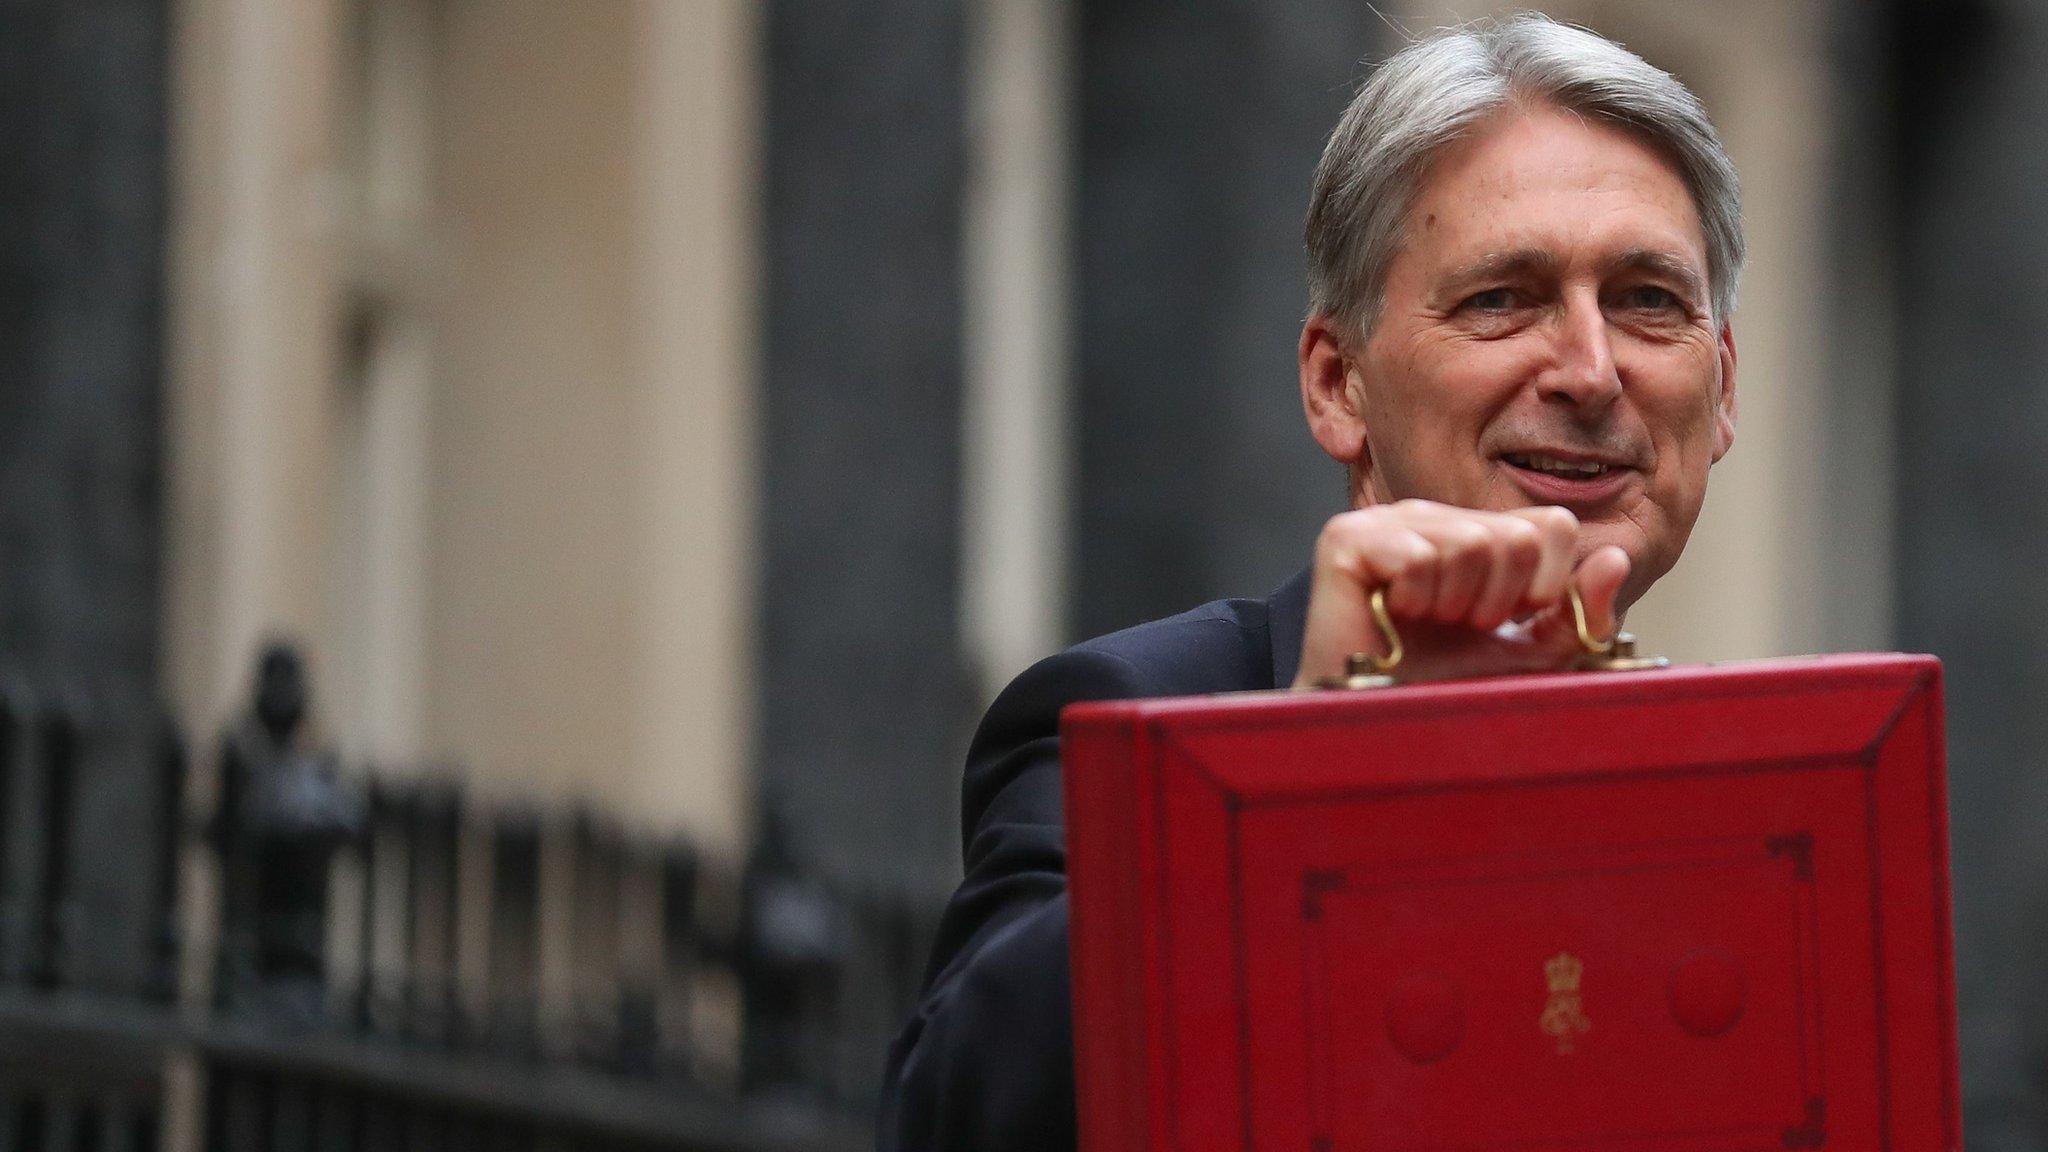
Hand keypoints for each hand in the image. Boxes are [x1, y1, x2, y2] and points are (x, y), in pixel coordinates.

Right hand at [1290, 500, 1630, 687]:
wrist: (1376, 726)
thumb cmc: (1447, 690)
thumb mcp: (1533, 655)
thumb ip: (1579, 612)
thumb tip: (1617, 558)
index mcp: (1477, 532)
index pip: (1552, 526)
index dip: (1543, 586)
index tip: (1505, 621)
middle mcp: (1434, 516)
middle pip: (1515, 535)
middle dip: (1497, 599)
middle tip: (1458, 626)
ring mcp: (1390, 521)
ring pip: (1469, 543)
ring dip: (1454, 603)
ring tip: (1425, 623)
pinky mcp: (1348, 538)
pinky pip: (1417, 555)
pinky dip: (1414, 599)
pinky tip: (1393, 615)